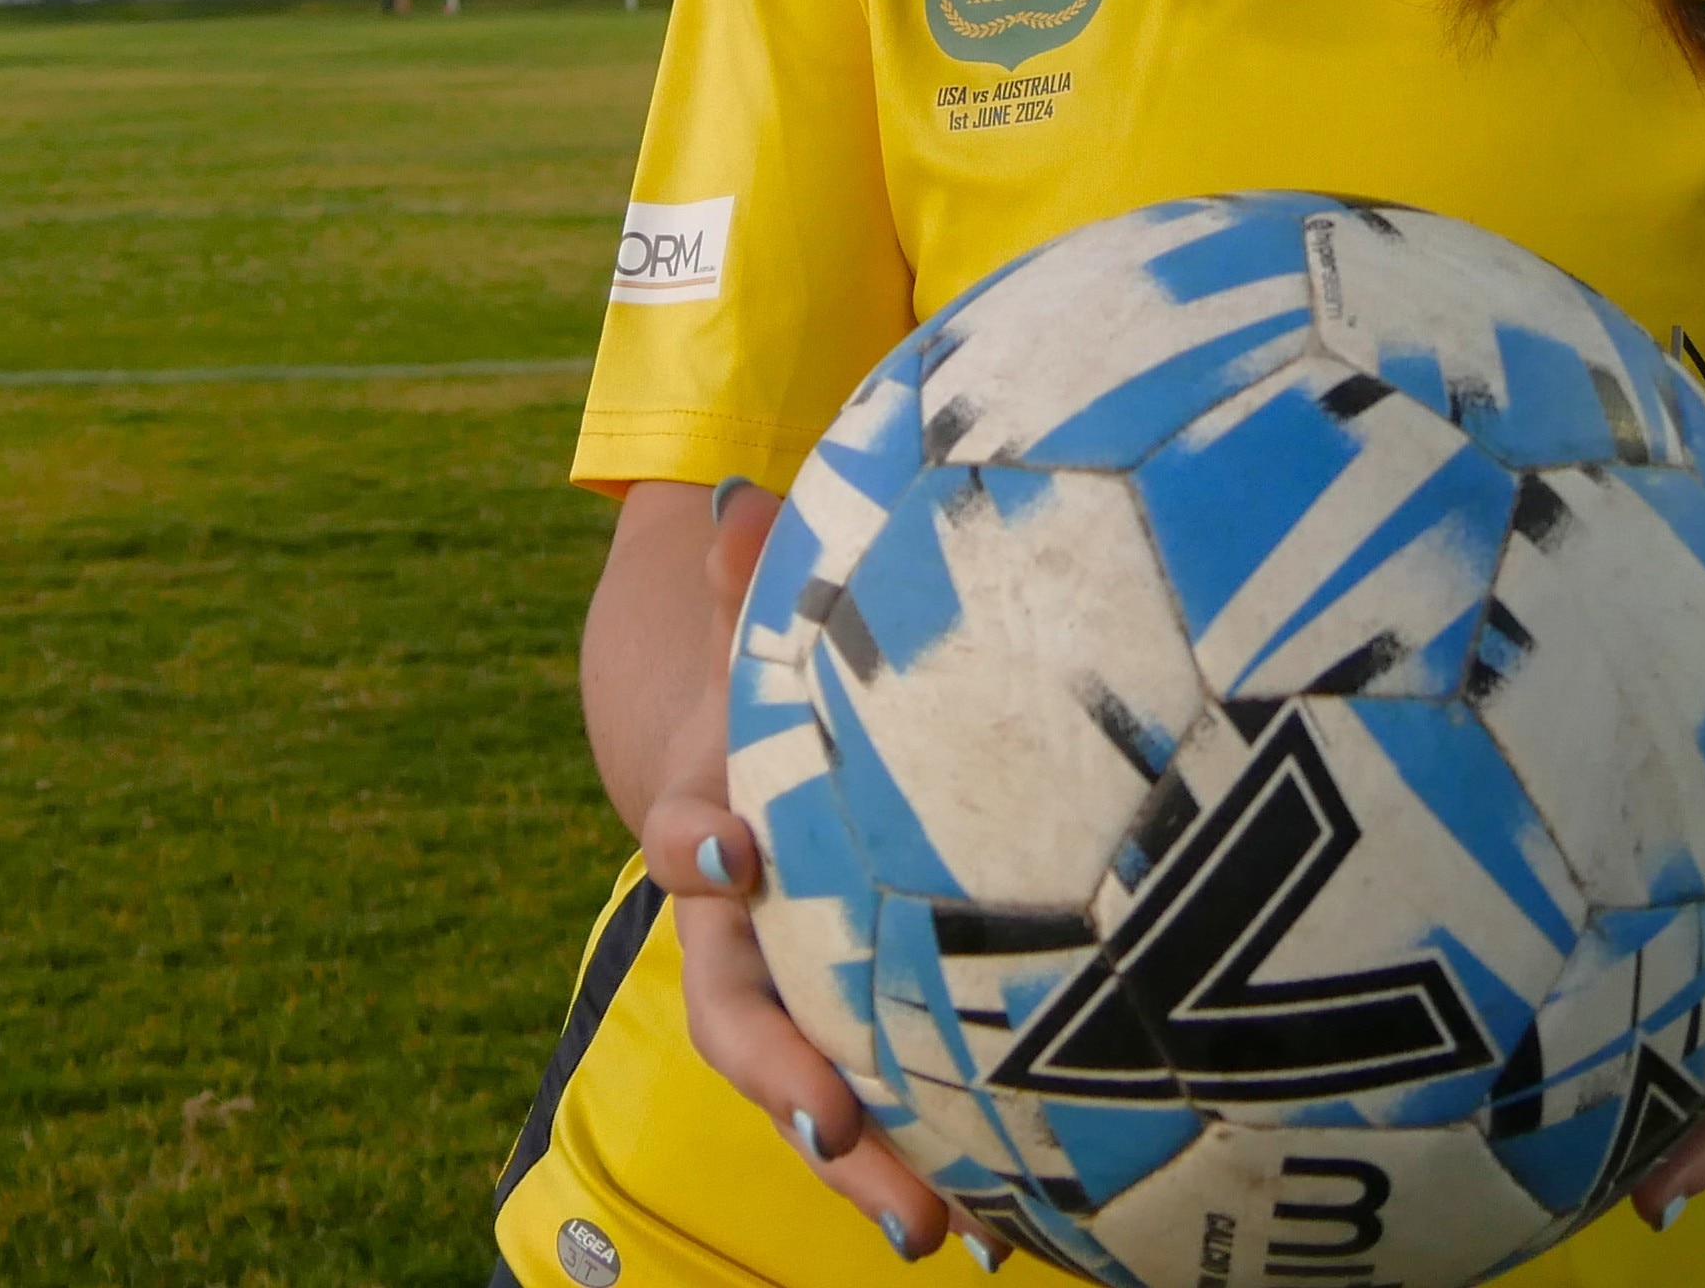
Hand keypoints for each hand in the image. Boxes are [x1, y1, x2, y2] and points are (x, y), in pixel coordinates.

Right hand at [632, 480, 968, 1265]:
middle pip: (742, 1017)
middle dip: (787, 1077)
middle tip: (835, 1126)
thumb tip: (737, 491)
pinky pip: (875, 1105)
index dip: (703, 842)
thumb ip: (750, 575)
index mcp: (716, 819)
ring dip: (864, 1165)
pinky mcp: (845, 1029)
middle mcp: (738, 928)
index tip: (734, 849)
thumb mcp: (758, 622)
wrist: (727, 757)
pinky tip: (1015, 1235)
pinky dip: (933, 1166)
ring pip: (805, 1090)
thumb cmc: (766, 676)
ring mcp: (787, 992)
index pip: (689, 836)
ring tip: (945, 1235)